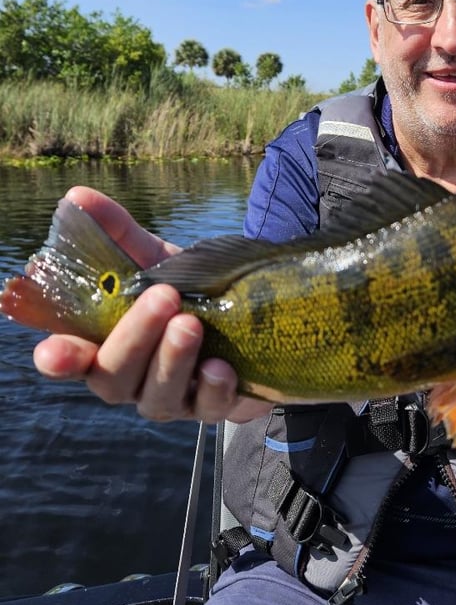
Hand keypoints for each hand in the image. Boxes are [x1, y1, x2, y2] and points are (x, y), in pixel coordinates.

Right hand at [32, 186, 272, 424]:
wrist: (250, 311)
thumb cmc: (186, 289)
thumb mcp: (154, 259)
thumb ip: (117, 233)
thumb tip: (77, 196)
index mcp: (104, 345)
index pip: (68, 359)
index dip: (60, 357)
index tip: (55, 350)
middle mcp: (131, 380)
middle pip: (113, 377)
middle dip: (135, 338)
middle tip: (163, 297)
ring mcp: (172, 398)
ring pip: (158, 396)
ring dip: (172, 359)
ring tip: (191, 322)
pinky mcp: (215, 407)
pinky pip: (210, 408)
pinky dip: (214, 388)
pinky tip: (222, 366)